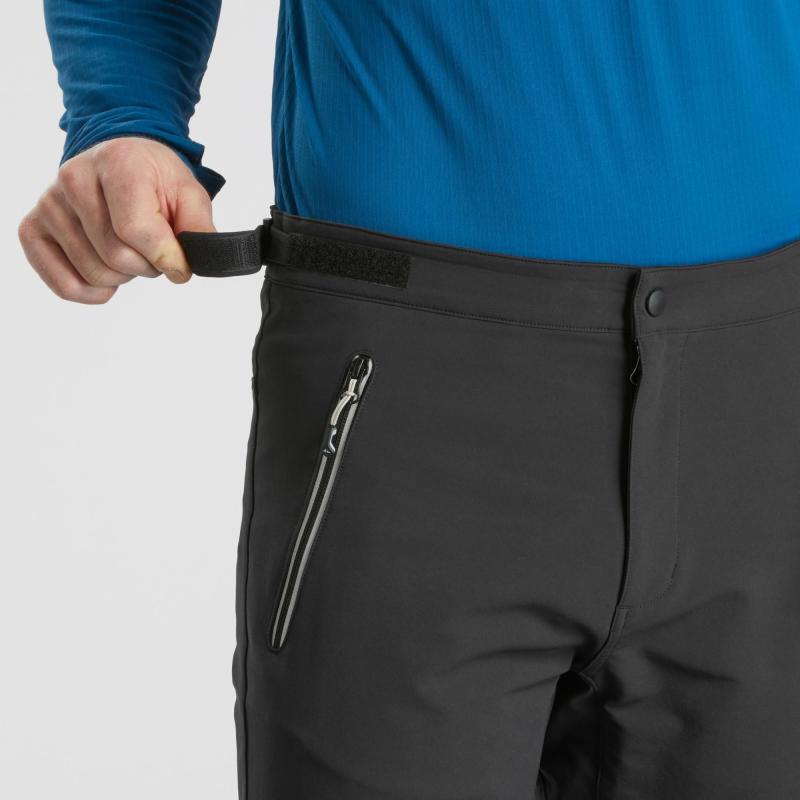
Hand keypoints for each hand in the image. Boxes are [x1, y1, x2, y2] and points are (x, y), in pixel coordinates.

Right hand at [18, 137, 214, 303]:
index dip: (166, 257)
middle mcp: (74, 178)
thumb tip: (186, 266)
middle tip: (152, 250)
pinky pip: (64, 285)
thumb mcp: (189, 195)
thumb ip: (197, 228)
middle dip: (147, 266)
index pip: (137, 230)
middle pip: (117, 257)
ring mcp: (49, 204)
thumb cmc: (155, 182)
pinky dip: (94, 292)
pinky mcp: (32, 229)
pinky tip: (108, 274)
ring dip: (124, 276)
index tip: (180, 263)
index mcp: (117, 162)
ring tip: (128, 250)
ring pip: (96, 274)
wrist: (121, 163)